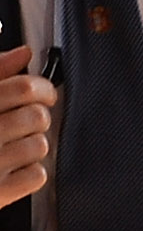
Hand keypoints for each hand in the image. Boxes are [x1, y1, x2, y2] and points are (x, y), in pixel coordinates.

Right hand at [0, 46, 53, 211]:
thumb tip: (23, 54)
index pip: (24, 88)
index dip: (42, 88)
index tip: (42, 92)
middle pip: (37, 117)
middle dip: (35, 117)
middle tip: (23, 120)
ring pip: (40, 145)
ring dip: (32, 144)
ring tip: (12, 143)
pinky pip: (37, 175)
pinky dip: (30, 171)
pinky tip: (12, 166)